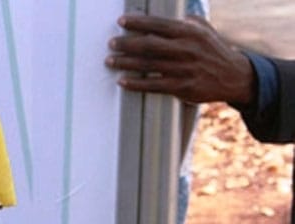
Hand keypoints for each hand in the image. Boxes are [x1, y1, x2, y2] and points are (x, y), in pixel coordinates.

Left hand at [105, 14, 255, 104]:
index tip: (121, 21)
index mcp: (189, 32)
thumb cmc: (213, 50)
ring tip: (110, 61)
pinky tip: (122, 81)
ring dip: (126, 63)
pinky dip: (136, 84)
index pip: (159, 24)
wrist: (234, 76)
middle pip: (150, 45)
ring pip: (148, 65)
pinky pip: (154, 85)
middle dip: (127, 43)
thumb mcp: (203, 30)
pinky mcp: (182, 87)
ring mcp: (184, 69)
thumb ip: (184, 21)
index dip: (138, 22)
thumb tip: (164, 14)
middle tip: (111, 43)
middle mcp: (186, 49)